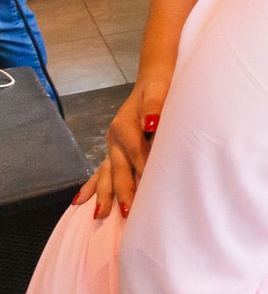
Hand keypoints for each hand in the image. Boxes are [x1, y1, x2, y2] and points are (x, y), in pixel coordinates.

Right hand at [73, 72, 170, 217]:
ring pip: (106, 173)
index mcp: (125, 126)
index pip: (137, 154)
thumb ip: (154, 107)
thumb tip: (152, 123)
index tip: (152, 193)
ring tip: (100, 215)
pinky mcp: (114, 148)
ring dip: (104, 194)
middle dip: (122, 192)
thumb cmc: (160, 86)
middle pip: (119, 169)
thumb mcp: (158, 92)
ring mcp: (112, 145)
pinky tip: (80, 202)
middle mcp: (115, 138)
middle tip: (126, 214)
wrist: (154, 78)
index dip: (145, 171)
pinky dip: (92, 186)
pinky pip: (101, 171)